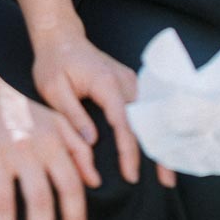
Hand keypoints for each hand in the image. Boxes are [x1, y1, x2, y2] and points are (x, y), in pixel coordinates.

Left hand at [32, 27, 175, 189]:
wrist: (60, 37)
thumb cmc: (53, 63)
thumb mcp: (53, 90)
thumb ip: (73, 115)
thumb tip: (92, 142)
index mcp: (106, 83)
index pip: (123, 123)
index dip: (128, 152)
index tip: (131, 176)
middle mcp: (125, 81)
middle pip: (147, 120)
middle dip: (158, 150)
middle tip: (166, 182)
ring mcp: (130, 81)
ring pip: (150, 115)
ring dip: (159, 141)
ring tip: (166, 171)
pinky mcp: (129, 84)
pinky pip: (145, 110)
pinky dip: (153, 129)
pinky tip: (156, 148)